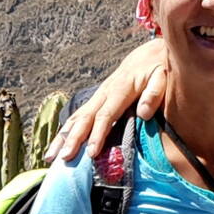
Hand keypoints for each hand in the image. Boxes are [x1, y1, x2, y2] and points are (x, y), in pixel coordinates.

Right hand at [49, 38, 171, 162]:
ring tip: (50, 157)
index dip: (97, 134)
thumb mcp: (163, 75)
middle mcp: (105, 92)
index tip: (90, 153)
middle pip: (85, 118)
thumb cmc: (158, 67)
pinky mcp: (96, 100)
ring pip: (76, 117)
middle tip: (63, 158)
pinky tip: (57, 147)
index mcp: (121, 88)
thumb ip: (155, 92)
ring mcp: (98, 96)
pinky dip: (66, 132)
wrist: (148, 54)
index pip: (106, 114)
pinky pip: (78, 117)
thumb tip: (143, 113)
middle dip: (73, 139)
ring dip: (62, 138)